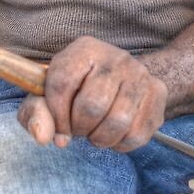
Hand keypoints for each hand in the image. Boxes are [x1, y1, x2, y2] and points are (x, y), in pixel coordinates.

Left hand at [17, 36, 166, 151]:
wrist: (120, 79)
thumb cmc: (76, 89)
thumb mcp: (47, 95)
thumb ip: (36, 113)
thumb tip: (43, 136)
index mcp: (84, 49)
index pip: (62, 85)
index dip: (56, 115)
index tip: (58, 126)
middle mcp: (116, 57)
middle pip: (93, 106)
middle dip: (80, 128)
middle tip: (79, 128)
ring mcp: (140, 74)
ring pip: (118, 122)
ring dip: (100, 138)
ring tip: (95, 132)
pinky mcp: (157, 93)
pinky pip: (138, 133)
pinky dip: (120, 144)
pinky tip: (113, 134)